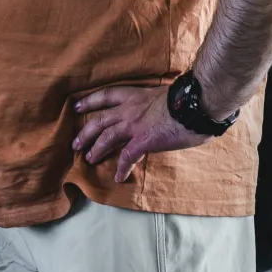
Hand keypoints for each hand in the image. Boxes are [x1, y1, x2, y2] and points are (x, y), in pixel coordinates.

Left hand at [71, 85, 211, 182]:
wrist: (195, 103)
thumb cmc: (188, 98)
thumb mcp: (164, 95)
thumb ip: (155, 104)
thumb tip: (161, 111)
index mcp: (135, 95)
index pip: (105, 95)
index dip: (89, 101)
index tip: (76, 106)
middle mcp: (129, 109)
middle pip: (99, 120)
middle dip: (86, 132)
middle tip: (75, 143)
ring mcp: (134, 125)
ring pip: (107, 137)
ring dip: (97, 149)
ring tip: (89, 159)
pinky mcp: (143, 140)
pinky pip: (127, 156)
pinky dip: (122, 167)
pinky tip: (118, 177)